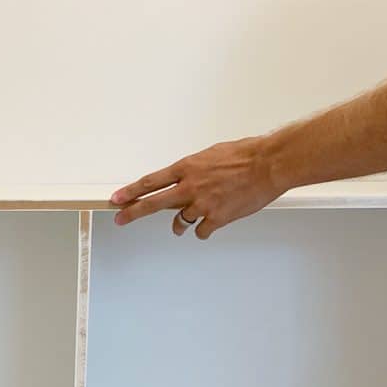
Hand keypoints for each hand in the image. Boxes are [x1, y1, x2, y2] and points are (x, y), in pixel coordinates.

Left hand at [110, 137, 285, 238]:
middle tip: (120, 218)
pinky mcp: (217, 218)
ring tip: (180, 227)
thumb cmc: (246, 155)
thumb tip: (186, 180)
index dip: (131, 191)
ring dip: (179, 226)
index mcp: (188, 168)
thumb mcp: (212, 155)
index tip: (117, 198)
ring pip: (179, 222)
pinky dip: (203, 230)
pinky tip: (209, 225)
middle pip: (153, 203)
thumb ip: (194, 171)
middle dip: (133, 212)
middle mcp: (191, 186)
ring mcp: (203, 204)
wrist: (269, 164)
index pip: (151, 181)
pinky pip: (201, 231)